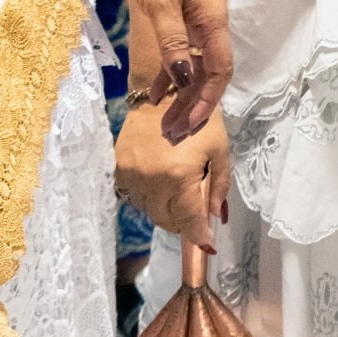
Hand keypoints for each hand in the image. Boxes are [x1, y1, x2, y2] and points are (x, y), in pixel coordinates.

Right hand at [115, 106, 229, 250]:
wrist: (165, 93)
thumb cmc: (199, 120)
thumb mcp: (220, 149)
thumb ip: (220, 185)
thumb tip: (215, 216)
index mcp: (179, 177)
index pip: (188, 220)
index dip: (199, 235)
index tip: (208, 243)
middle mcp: (151, 181)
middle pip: (165, 220)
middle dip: (183, 224)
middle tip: (195, 218)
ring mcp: (131, 176)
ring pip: (148, 211)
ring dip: (165, 211)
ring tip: (178, 198)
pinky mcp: (117, 168)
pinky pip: (134, 196)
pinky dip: (148, 197)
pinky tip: (160, 184)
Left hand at [126, 0, 233, 140]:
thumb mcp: (161, 5)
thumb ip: (171, 43)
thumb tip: (181, 81)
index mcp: (213, 24)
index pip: (218, 72)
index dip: (206, 101)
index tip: (189, 125)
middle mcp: (210, 28)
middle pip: (208, 76)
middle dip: (193, 106)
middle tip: (172, 134)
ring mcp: (197, 25)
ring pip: (195, 70)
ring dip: (182, 96)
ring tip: (165, 122)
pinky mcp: (182, 21)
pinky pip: (181, 57)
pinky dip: (170, 77)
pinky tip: (155, 94)